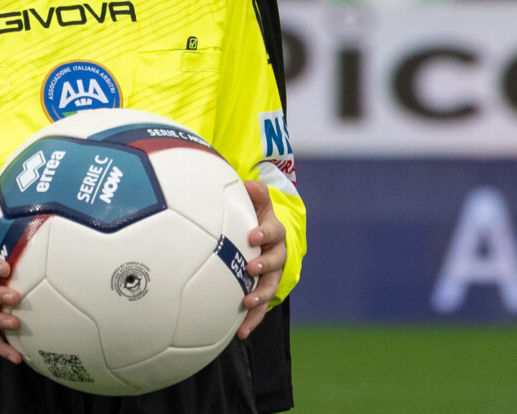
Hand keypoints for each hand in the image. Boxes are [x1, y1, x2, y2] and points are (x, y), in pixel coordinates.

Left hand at [235, 179, 287, 338]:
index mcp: (274, 232)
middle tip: (251, 269)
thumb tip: (249, 184)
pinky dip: (252, 320)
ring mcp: (271, 276)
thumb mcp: (257, 203)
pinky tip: (240, 332)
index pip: (273, 231)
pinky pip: (260, 308)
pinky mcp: (263, 293)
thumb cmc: (256, 218)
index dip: (265, 233)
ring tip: (246, 304)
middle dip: (265, 266)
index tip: (252, 236)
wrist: (267, 239)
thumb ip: (255, 194)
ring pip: (269, 288)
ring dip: (260, 297)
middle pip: (276, 261)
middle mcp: (276, 255)